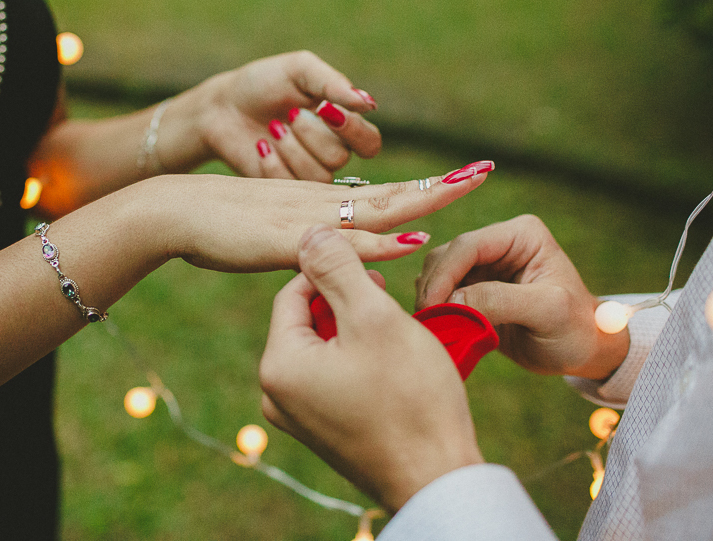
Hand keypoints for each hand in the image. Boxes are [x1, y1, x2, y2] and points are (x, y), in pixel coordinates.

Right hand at [147, 161, 489, 272]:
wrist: (176, 212)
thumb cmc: (220, 228)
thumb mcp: (274, 239)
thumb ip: (307, 249)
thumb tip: (331, 267)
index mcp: (323, 208)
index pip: (385, 196)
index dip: (424, 188)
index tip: (463, 178)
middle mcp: (323, 207)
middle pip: (393, 195)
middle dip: (441, 184)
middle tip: (484, 169)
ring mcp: (309, 220)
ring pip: (377, 210)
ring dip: (424, 199)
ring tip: (464, 186)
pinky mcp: (290, 240)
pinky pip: (345, 243)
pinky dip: (382, 241)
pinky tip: (413, 237)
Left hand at [194, 51, 380, 180]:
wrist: (221, 107)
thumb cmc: (263, 84)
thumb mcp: (298, 71)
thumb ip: (333, 84)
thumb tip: (369, 104)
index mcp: (342, 126)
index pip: (369, 142)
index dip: (353, 130)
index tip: (324, 110)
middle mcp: (330, 154)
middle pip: (340, 158)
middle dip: (311, 134)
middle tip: (289, 115)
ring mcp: (306, 175)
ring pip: (318, 177)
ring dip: (291, 148)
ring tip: (272, 128)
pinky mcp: (282, 190)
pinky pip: (291, 187)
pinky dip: (274, 164)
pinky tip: (261, 146)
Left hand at [259, 225, 482, 513]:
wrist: (437, 478)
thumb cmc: (411, 398)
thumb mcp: (375, 317)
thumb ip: (338, 268)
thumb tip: (308, 233)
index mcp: (278, 364)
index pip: (294, 291)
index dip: (334, 272)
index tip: (375, 273)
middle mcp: (275, 394)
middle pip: (307, 320)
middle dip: (346, 304)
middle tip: (388, 303)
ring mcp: (297, 417)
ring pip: (322, 347)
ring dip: (355, 331)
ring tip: (395, 334)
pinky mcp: (321, 430)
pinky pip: (331, 377)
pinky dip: (358, 361)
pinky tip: (392, 365)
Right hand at [415, 214, 628, 378]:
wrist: (583, 353)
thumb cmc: (576, 329)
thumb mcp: (547, 311)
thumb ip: (499, 300)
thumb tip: (449, 300)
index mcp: (520, 234)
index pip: (467, 246)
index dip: (443, 275)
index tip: (430, 307)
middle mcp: (498, 243)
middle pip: (445, 257)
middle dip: (434, 288)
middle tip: (429, 322)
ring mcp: (483, 266)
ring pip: (437, 274)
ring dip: (431, 299)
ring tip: (436, 327)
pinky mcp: (472, 289)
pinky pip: (440, 293)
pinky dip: (434, 309)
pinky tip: (440, 327)